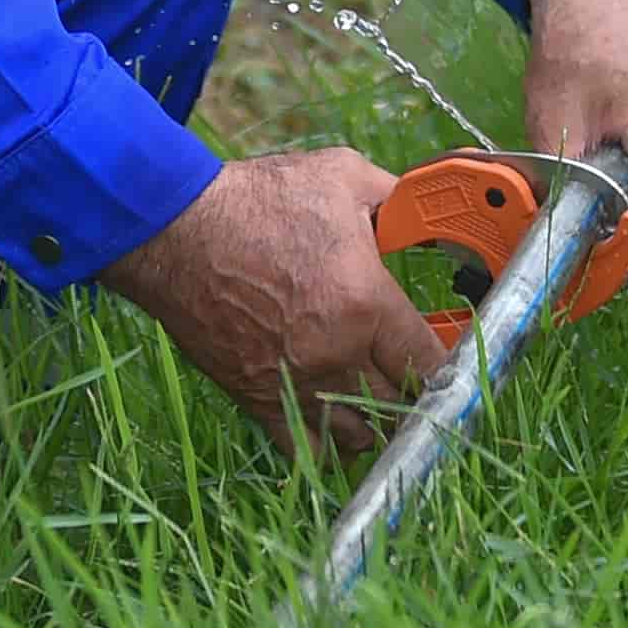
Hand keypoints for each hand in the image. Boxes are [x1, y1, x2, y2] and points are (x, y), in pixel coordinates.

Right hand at [100, 148, 446, 458]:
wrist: (176, 232)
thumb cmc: (257, 202)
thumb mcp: (340, 176)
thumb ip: (395, 198)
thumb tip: (423, 212)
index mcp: (366, 303)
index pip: (431, 363)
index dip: (450, 365)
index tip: (452, 357)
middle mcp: (336, 354)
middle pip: (401, 405)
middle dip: (415, 390)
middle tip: (415, 370)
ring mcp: (296, 383)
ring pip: (360, 435)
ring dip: (377, 420)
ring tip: (380, 397)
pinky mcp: (259, 399)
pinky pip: (309, 450)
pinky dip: (331, 446)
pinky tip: (339, 425)